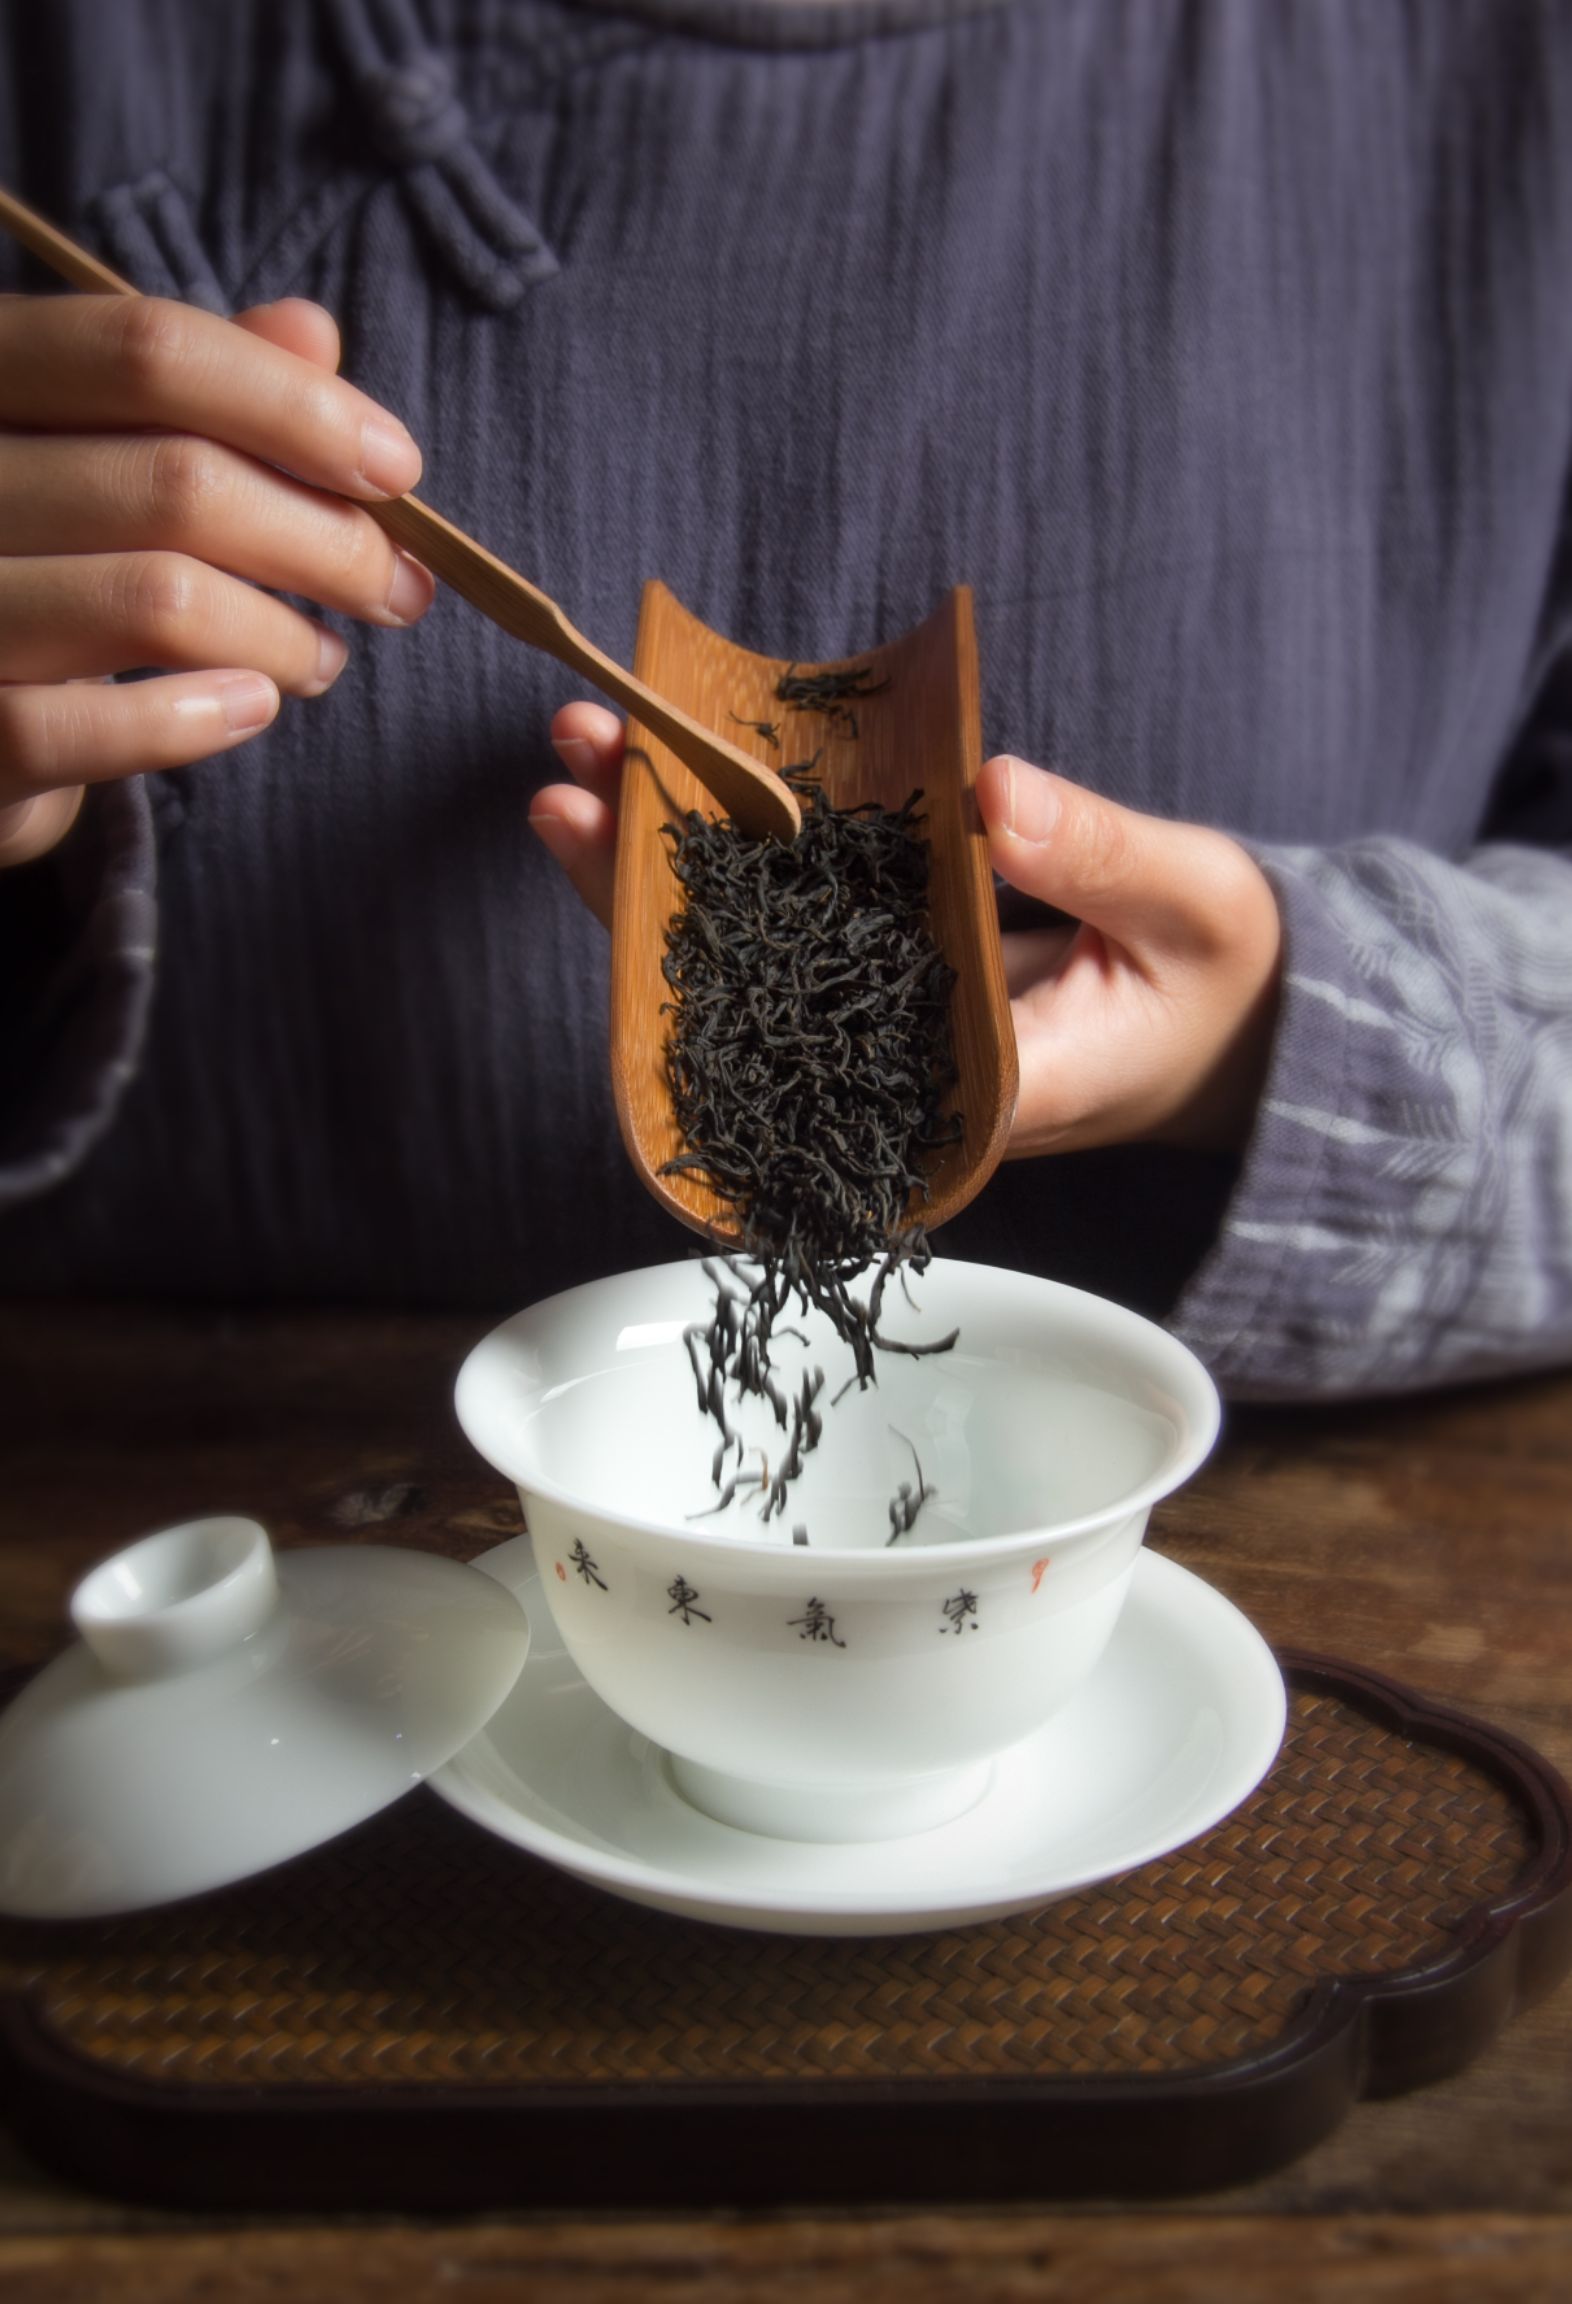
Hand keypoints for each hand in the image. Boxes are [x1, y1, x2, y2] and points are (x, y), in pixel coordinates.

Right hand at [0, 293, 429, 867]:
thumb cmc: (37, 563)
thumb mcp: (98, 453)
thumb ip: (190, 393)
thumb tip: (310, 331)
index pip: (149, 350)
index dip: (295, 406)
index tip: (397, 469)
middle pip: (180, 483)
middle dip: (327, 542)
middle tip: (397, 590)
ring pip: (156, 602)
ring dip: (280, 639)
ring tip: (322, 658)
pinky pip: (89, 724)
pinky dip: (198, 720)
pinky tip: (251, 708)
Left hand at [532, 715, 1282, 1156]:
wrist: (1238, 1017)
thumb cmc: (1224, 978)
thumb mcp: (1192, 907)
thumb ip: (1101, 859)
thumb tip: (996, 794)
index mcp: (976, 1093)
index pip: (814, 1058)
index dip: (708, 986)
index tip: (636, 903)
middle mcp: (904, 1068)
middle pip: (744, 1004)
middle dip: (646, 900)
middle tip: (570, 792)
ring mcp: (889, 1013)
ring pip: (751, 950)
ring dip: (667, 857)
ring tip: (590, 752)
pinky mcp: (893, 960)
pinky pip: (797, 909)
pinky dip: (736, 842)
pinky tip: (671, 768)